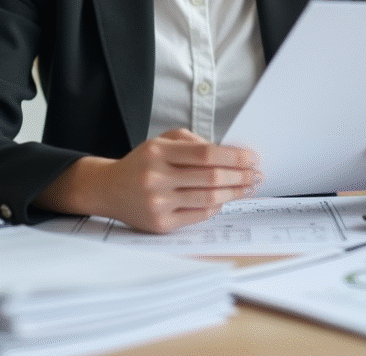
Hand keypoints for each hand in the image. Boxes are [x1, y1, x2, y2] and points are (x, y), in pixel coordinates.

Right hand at [37, 129, 261, 232]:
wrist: (109, 189)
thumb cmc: (142, 163)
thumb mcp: (161, 141)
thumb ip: (193, 142)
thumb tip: (229, 154)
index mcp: (158, 152)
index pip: (206, 154)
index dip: (234, 156)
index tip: (252, 158)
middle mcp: (156, 177)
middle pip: (211, 177)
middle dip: (241, 176)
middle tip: (256, 175)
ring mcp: (158, 203)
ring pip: (209, 198)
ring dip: (235, 193)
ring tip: (248, 188)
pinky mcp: (161, 223)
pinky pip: (199, 215)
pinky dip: (216, 206)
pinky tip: (225, 199)